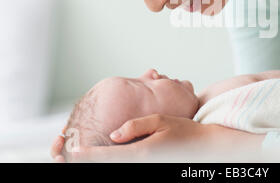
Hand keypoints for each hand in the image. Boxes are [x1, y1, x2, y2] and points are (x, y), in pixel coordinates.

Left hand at [50, 114, 263, 161]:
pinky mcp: (147, 163)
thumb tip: (114, 135)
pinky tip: (109, 151)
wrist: (202, 147)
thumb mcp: (160, 121)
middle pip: (109, 163)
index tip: (72, 151)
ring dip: (102, 158)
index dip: (88, 155)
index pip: (108, 156)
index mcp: (141, 153)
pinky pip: (125, 161)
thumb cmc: (184, 131)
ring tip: (84, 153)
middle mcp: (140, 162)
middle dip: (90, 159)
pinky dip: (113, 157)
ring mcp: (144, 164)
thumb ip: (136, 126)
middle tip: (69, 152)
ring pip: (116, 163)